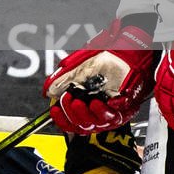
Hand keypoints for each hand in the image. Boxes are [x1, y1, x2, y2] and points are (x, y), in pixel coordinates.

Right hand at [42, 18, 157, 133]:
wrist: (125, 48)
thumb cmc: (103, 55)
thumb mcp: (78, 66)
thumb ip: (62, 79)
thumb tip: (48, 91)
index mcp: (82, 101)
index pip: (69, 120)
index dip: (61, 118)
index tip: (55, 110)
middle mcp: (95, 108)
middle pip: (82, 125)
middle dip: (74, 114)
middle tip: (72, 100)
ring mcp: (110, 109)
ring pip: (98, 124)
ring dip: (91, 115)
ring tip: (90, 102)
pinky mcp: (126, 108)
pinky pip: (118, 116)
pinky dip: (111, 110)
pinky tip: (109, 102)